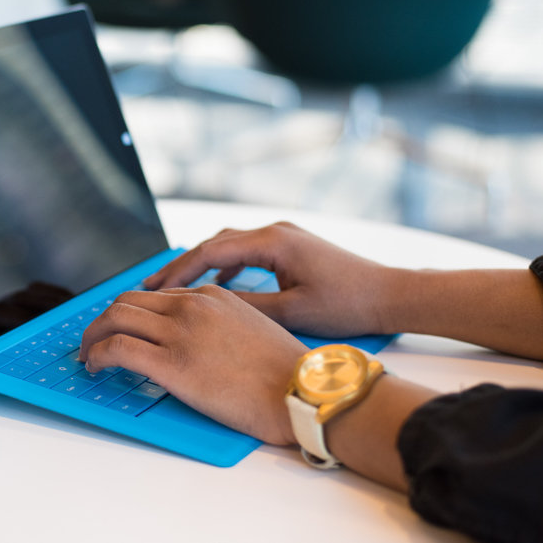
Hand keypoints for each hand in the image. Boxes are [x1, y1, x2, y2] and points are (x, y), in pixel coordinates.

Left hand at [79, 285, 305, 444]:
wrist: (301, 392)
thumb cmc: (285, 373)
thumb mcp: (250, 329)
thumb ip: (217, 325)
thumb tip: (194, 342)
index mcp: (212, 296)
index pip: (156, 296)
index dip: (132, 313)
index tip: (122, 328)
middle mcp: (192, 307)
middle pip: (127, 302)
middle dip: (104, 320)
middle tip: (95, 340)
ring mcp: (180, 333)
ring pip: (115, 319)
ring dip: (93, 336)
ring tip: (89, 354)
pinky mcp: (171, 363)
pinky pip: (116, 349)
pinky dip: (97, 355)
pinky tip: (95, 366)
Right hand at [145, 222, 393, 337]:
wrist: (390, 295)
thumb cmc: (348, 303)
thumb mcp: (291, 311)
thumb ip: (246, 306)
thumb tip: (207, 306)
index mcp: (272, 241)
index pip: (210, 251)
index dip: (177, 271)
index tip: (154, 289)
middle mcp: (275, 231)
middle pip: (214, 243)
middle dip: (182, 265)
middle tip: (152, 286)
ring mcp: (284, 237)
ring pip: (229, 246)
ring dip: (201, 265)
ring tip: (175, 286)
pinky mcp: (291, 248)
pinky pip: (246, 252)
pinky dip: (225, 266)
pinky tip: (216, 284)